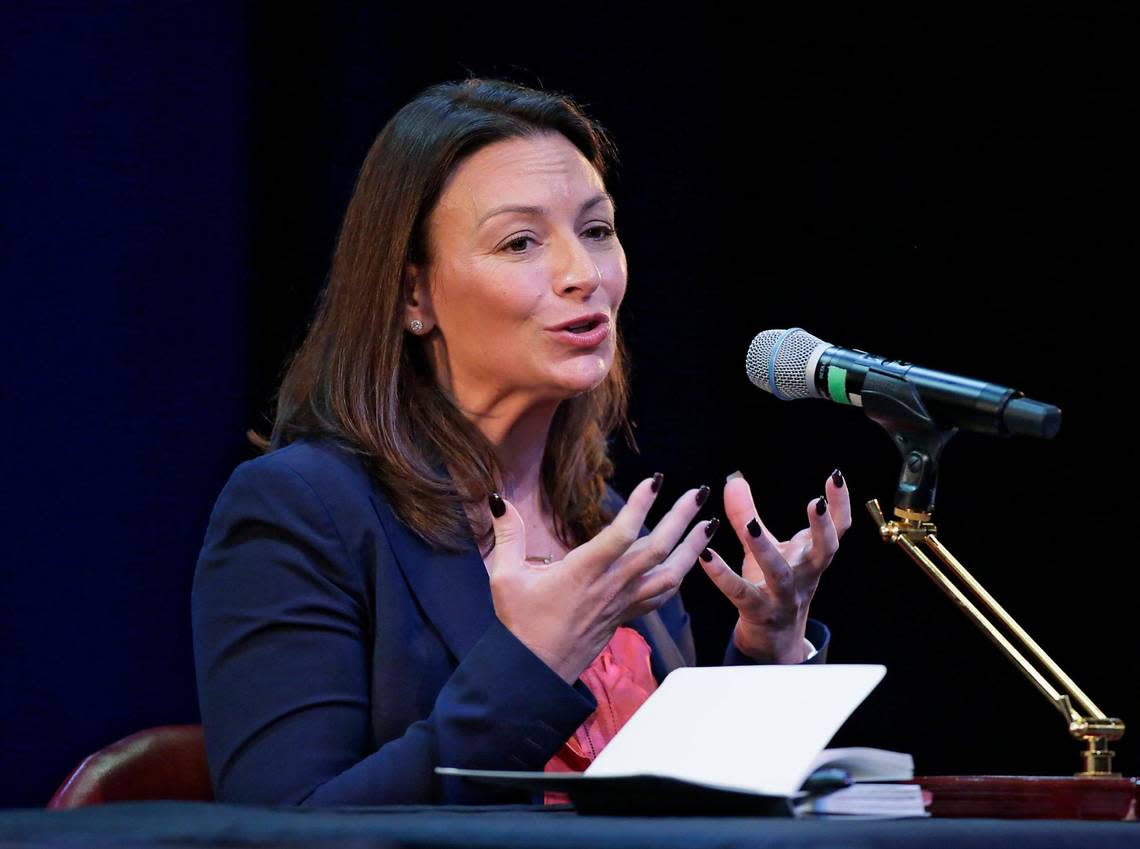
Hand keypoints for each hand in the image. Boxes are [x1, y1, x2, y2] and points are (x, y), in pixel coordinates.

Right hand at [486, 476, 713, 683]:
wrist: (535, 672)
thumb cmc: (520, 625)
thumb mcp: (504, 578)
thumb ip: (507, 536)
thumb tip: (498, 499)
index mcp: (582, 573)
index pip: (620, 534)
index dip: (640, 506)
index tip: (655, 479)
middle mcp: (610, 586)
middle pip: (655, 549)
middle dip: (680, 518)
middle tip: (699, 491)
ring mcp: (623, 603)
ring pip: (669, 574)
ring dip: (691, 547)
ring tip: (708, 522)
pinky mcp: (627, 616)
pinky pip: (662, 595)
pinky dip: (680, 575)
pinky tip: (689, 561)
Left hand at [698, 470, 850, 662]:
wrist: (774, 639)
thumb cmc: (774, 585)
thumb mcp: (767, 547)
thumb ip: (749, 513)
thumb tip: (733, 478)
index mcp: (812, 556)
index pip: (837, 529)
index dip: (840, 505)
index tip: (836, 477)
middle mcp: (804, 576)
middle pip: (824, 552)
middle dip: (823, 528)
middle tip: (816, 503)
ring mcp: (782, 596)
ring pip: (779, 574)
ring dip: (766, 550)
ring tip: (750, 527)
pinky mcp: (756, 611)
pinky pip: (739, 593)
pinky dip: (722, 575)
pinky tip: (705, 556)